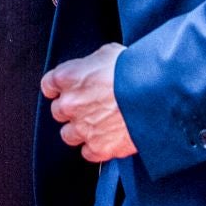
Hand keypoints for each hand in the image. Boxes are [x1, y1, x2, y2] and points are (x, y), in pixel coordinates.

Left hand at [43, 44, 136, 161]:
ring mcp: (82, 128)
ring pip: (68, 135)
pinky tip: (108, 137)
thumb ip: (92, 64)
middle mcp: (70, 104)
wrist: (157, 95)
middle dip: (72, 109)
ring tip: (99, 123)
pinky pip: (88, 152)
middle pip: (58, 111)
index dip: (59, 88)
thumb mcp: (109, 53)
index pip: (48, 85)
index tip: (66, 90)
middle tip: (91, 105)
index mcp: (68, 77)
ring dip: (81, 130)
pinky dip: (97, 147)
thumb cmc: (136, 70)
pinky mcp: (98, 148)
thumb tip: (94, 68)